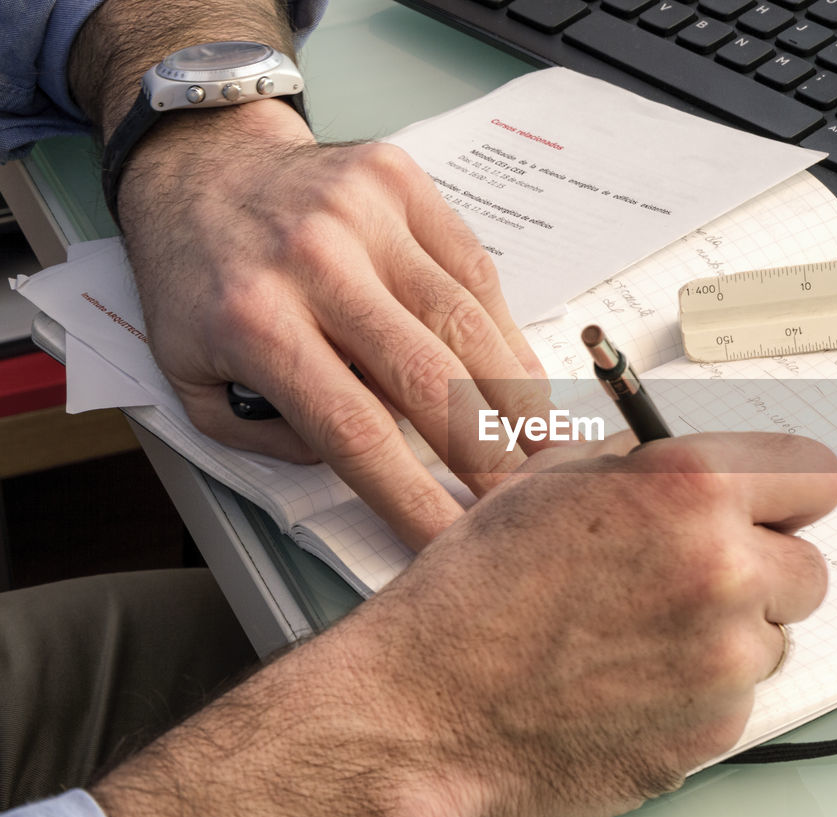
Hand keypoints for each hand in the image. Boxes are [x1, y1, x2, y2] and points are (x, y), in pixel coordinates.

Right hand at [91, 432, 836, 816]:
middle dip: (761, 568)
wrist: (423, 711)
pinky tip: (633, 680)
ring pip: (777, 636)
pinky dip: (703, 691)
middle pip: (808, 564)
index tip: (772, 506)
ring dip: (733, 634)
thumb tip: (698, 463)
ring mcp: (726, 660)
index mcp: (690, 490)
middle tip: (693, 578)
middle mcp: (724, 570)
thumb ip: (646, 465)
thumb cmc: (471, 597)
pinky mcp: (715, 731)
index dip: (786, 492)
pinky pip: (742, 698)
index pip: (816, 475)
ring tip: (644, 635)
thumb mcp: (550, 483)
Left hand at [117, 99, 551, 547]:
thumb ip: (269, 438)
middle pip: (427, 378)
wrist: (201, 162)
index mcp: (254, 320)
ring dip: (515, 396)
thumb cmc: (200, 278)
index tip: (451, 541)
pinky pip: (474, 268)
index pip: (354, 431)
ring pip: (465, 322)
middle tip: (522, 502)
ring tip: (549, 448)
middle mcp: (315, 261)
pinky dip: (505, 331)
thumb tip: (367, 463)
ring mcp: (365, 214)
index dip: (413, 496)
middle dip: (486, 454)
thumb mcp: (193, 377)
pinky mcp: (402, 182)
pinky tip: (522, 376)